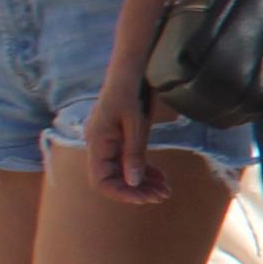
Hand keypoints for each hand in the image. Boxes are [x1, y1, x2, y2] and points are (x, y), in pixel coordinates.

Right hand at [79, 60, 177, 206]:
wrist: (132, 64)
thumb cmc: (132, 89)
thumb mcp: (137, 122)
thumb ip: (134, 152)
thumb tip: (133, 182)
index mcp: (97, 142)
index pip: (101, 181)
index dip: (122, 193)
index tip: (146, 198)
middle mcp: (98, 144)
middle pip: (113, 178)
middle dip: (137, 189)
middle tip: (163, 195)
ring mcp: (108, 139)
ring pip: (122, 170)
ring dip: (142, 182)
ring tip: (165, 189)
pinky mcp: (119, 135)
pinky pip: (127, 158)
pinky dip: (143, 169)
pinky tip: (160, 176)